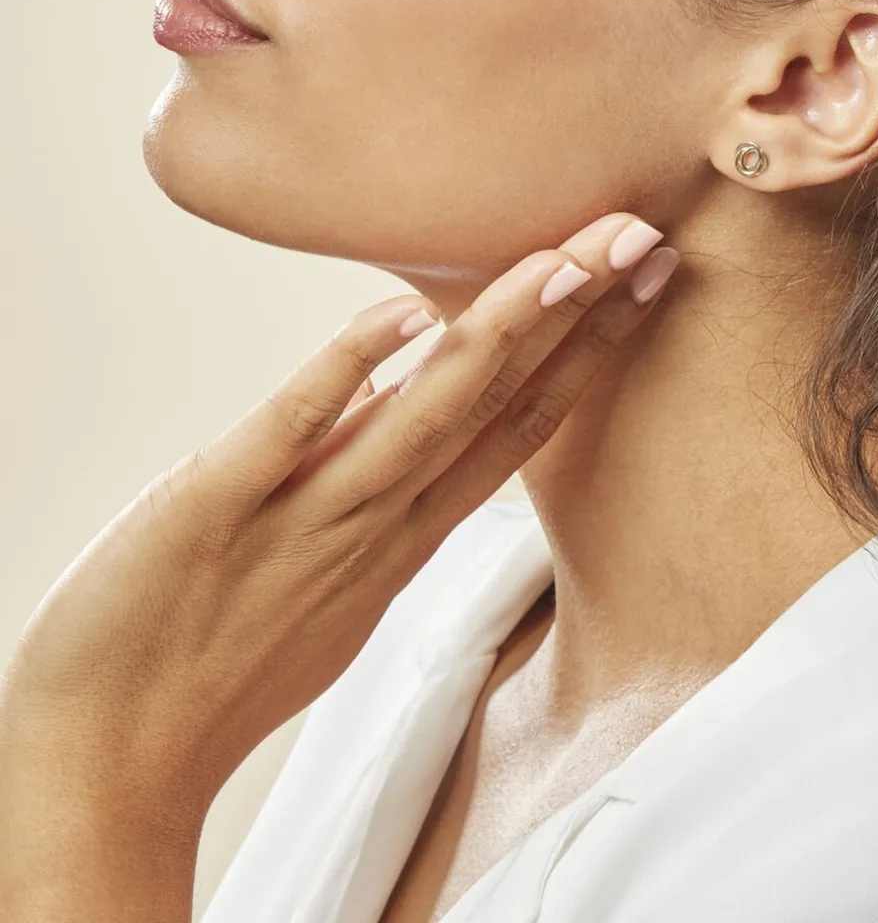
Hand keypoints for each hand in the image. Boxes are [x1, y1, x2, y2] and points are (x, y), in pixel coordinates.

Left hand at [0, 214, 677, 813]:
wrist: (119, 758)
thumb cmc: (226, 668)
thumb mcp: (334, 585)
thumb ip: (375, 498)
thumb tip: (396, 410)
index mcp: (402, 535)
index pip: (514, 429)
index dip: (582, 355)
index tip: (632, 287)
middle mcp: (374, 522)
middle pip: (493, 407)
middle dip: (573, 319)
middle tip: (638, 239)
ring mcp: (302, 516)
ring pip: (422, 417)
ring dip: (495, 336)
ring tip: (563, 263)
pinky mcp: (214, 505)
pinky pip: (292, 429)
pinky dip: (349, 371)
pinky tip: (403, 317)